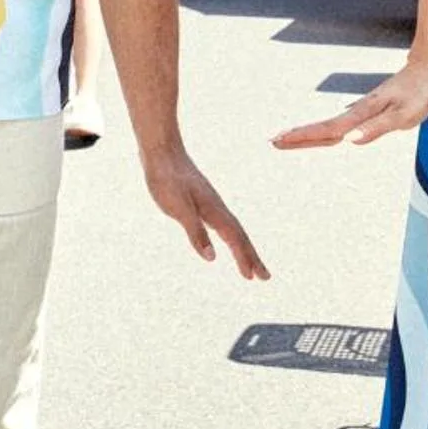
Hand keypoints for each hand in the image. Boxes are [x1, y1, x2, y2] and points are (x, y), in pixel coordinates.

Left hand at [142, 145, 268, 280]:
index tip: (255, 277)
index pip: (235, 239)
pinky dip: (229, 235)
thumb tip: (212, 258)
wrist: (162, 151)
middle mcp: (217, 208)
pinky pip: (221, 223)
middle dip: (252, 257)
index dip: (245, 258)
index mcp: (214, 211)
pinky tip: (224, 238)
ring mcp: (210, 203)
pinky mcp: (201, 200)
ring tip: (248, 264)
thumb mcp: (179, 209)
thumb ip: (195, 232)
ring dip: (242, 248)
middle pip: (239, 236)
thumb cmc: (167, 179)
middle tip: (265, 278)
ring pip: (231, 229)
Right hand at [274, 57, 427, 149]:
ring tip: (289, 139)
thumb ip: (377, 128)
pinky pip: (340, 123)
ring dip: (308, 133)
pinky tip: (323, 134)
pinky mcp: (367, 110)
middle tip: (273, 142)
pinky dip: (326, 130)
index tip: (281, 140)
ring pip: (329, 125)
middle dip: (298, 135)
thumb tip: (350, 140)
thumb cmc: (419, 93)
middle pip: (323, 127)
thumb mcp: (405, 114)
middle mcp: (358, 112)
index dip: (305, 136)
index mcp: (363, 114)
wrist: (426, 69)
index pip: (329, 129)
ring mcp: (361, 110)